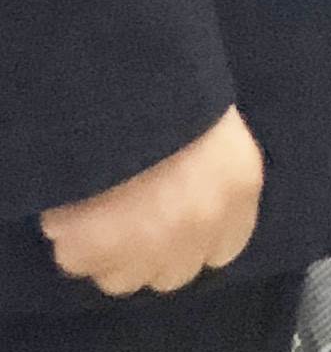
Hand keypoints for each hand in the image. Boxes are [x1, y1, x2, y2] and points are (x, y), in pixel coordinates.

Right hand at [41, 107, 263, 294]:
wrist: (121, 73)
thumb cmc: (172, 86)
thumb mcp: (212, 126)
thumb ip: (208, 176)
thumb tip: (184, 205)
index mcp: (238, 189)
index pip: (222, 249)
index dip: (193, 238)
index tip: (172, 220)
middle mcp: (199, 228)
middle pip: (172, 273)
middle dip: (150, 251)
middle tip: (129, 215)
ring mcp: (146, 246)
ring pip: (122, 278)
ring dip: (108, 251)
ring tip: (98, 207)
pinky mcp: (93, 250)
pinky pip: (77, 262)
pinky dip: (70, 238)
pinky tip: (74, 202)